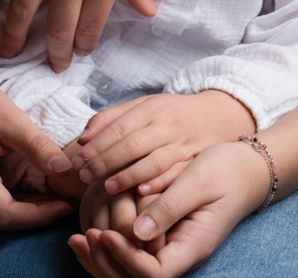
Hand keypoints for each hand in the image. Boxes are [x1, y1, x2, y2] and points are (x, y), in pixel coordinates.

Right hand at [0, 65, 74, 227]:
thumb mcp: (10, 118)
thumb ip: (37, 146)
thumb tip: (65, 169)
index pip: (5, 213)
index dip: (39, 215)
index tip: (67, 204)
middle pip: (0, 218)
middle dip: (36, 213)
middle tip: (67, 199)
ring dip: (25, 210)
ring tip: (54, 195)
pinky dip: (11, 203)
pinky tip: (32, 191)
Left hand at [67, 140, 269, 277]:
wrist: (247, 168)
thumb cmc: (226, 170)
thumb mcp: (199, 181)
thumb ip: (170, 206)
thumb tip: (138, 230)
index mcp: (192, 246)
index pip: (153, 274)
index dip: (125, 258)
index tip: (104, 233)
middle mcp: (180, 255)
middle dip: (106, 263)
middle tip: (83, 238)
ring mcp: (171, 250)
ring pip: (130, 273)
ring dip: (102, 260)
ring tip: (78, 239)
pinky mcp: (162, 240)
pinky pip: (132, 255)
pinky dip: (108, 248)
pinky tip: (89, 232)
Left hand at [73, 91, 254, 195]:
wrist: (220, 116)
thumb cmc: (173, 115)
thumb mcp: (146, 107)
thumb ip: (113, 119)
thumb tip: (84, 138)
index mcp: (153, 108)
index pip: (119, 128)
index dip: (96, 146)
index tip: (77, 161)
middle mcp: (168, 126)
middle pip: (133, 145)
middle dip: (106, 162)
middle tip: (84, 177)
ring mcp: (183, 145)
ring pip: (153, 161)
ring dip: (128, 175)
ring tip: (107, 188)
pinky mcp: (194, 163)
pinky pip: (176, 174)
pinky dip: (159, 183)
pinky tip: (142, 192)